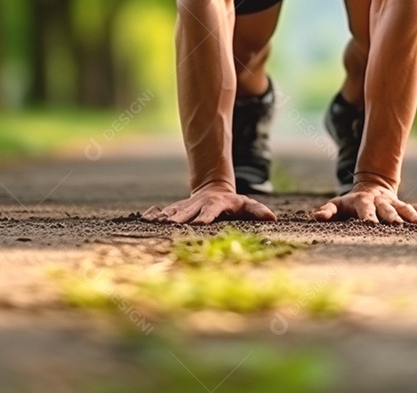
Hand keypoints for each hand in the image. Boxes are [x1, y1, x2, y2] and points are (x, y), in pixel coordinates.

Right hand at [142, 183, 276, 224]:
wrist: (212, 189)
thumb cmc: (233, 203)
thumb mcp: (246, 205)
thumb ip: (257, 211)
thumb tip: (272, 218)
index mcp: (214, 205)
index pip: (210, 211)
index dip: (206, 217)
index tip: (200, 224)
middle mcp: (198, 206)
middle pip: (188, 212)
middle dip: (179, 220)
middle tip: (172, 227)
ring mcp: (185, 207)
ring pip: (173, 212)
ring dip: (164, 218)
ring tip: (153, 223)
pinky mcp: (176, 210)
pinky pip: (162, 212)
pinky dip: (153, 215)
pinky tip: (143, 219)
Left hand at [312, 180, 416, 225]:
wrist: (371, 188)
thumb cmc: (350, 204)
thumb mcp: (337, 205)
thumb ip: (327, 211)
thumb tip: (315, 216)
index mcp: (364, 202)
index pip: (365, 209)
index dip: (367, 216)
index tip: (370, 225)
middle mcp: (382, 203)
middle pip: (388, 210)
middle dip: (394, 218)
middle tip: (399, 227)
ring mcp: (396, 204)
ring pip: (407, 210)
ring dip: (415, 218)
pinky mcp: (406, 207)